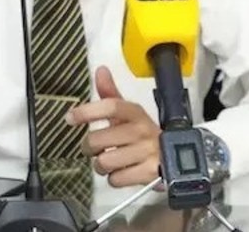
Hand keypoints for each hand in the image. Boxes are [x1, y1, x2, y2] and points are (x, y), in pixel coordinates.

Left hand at [69, 66, 160, 187]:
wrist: (178, 157)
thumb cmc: (144, 135)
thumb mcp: (130, 114)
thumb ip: (111, 94)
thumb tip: (100, 71)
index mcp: (135, 113)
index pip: (110, 106)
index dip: (87, 111)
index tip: (70, 117)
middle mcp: (141, 130)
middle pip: (98, 139)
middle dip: (89, 147)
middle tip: (94, 147)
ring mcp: (146, 152)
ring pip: (104, 161)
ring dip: (101, 165)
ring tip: (110, 161)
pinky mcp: (148, 173)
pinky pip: (115, 179)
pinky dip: (114, 178)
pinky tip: (122, 171)